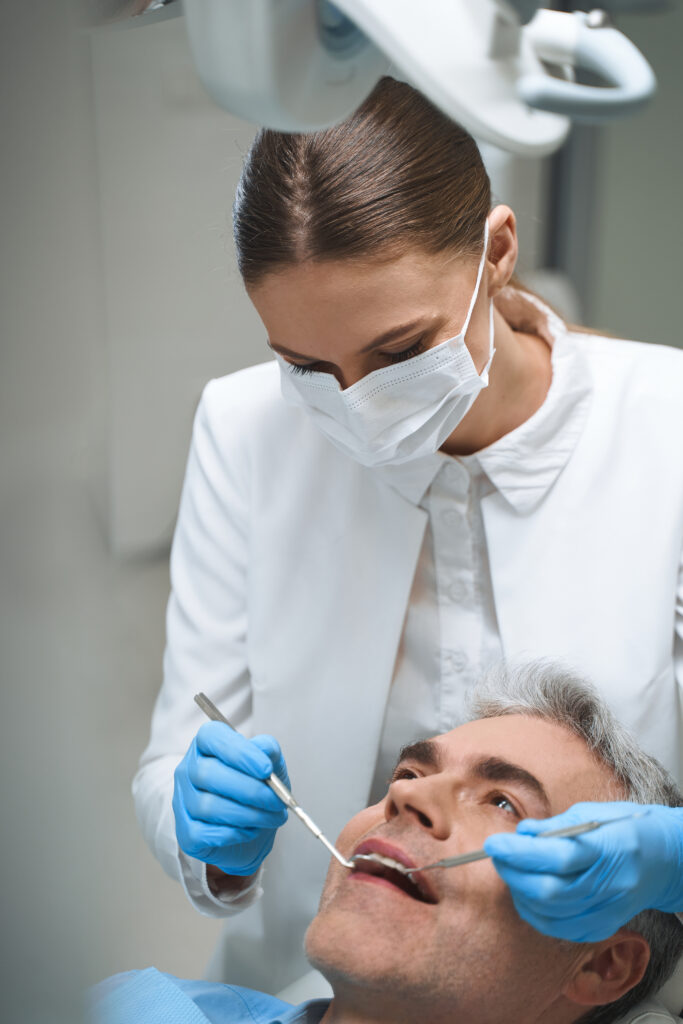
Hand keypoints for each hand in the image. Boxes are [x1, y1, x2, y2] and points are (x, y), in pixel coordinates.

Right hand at [173, 722, 289, 876]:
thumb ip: (268, 750)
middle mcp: (188, 769)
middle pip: (208, 773)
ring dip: (248, 814)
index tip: (267, 769)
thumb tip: (264, 751)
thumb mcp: (270, 764)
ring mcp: (182, 802)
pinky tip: (250, 831)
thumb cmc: (256, 789)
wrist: (251, 828)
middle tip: (277, 801)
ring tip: (271, 818)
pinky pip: (203, 833)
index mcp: (206, 744)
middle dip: (250, 790)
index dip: (240, 752)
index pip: (212, 737)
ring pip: (208, 806)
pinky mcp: (185, 833)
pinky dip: (232, 833)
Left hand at [483, 801, 682, 941]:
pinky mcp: (602, 927)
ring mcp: (607, 911)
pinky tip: (527, 894)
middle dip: (513, 874)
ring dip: (520, 893)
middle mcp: (609, 886)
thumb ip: (553, 827)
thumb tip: (521, 834)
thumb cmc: (624, 828)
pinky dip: (535, 913)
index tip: (494, 843)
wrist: (664, 859)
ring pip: (550, 915)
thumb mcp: (590, 814)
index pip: (555, 857)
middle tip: (497, 856)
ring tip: (510, 871)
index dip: (519, 853)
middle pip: (548, 892)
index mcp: (607, 849)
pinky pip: (560, 929)